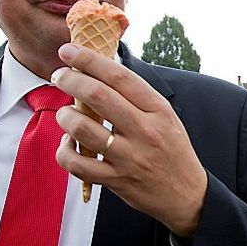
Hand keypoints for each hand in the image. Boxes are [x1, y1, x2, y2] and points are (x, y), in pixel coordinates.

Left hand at [52, 44, 207, 237]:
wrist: (187, 195)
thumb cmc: (173, 151)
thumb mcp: (166, 118)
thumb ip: (138, 98)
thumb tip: (103, 71)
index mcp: (158, 110)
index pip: (119, 76)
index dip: (89, 60)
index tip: (69, 50)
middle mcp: (145, 131)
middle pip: (97, 96)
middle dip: (70, 80)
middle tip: (59, 76)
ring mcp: (129, 157)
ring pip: (82, 129)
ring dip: (65, 116)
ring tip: (65, 113)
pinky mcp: (116, 180)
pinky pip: (77, 164)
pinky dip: (64, 151)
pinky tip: (67, 144)